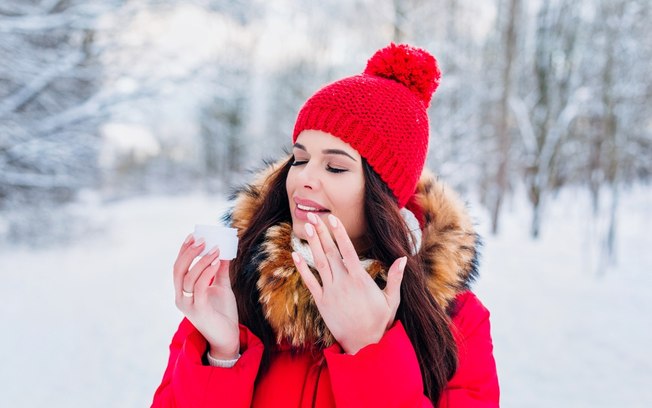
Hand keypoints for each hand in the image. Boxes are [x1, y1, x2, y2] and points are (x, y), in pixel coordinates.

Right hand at [173, 235, 239, 359]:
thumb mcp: (222, 287)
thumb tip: (224, 251)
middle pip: (179, 270)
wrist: (228, 337)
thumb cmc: (222, 312)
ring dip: (202, 261)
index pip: (179, 267)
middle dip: (189, 252)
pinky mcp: (199, 311)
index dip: (183, 250)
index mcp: (183, 291)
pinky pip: (200, 288)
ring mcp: (188, 305)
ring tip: (215, 249)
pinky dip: (207, 273)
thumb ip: (220, 271)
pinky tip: (216, 262)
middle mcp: (181, 297)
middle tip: (202, 239)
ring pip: (188, 278)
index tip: (193, 235)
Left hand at [292, 213, 406, 354]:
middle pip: (330, 252)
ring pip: (319, 263)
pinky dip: (302, 268)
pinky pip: (310, 282)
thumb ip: (394, 277)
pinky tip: (296, 254)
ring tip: (305, 227)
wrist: (364, 345)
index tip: (332, 218)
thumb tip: (403, 258)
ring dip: (312, 244)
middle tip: (312, 216)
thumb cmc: (380, 321)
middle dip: (321, 233)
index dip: (338, 233)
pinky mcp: (321, 303)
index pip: (347, 250)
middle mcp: (343, 283)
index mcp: (360, 279)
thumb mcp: (392, 299)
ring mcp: (330, 292)